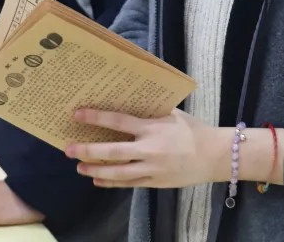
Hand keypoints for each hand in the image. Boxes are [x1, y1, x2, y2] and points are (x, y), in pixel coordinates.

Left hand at [68, 109, 226, 188]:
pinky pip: (129, 184)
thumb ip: (150, 110)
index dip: (96, 118)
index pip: (118, 121)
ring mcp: (152, 168)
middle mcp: (149, 149)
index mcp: (152, 128)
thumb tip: (127, 99)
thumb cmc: (192, 130)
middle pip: (112, 151)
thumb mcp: (171, 114)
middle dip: (88, 150)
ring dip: (95, 170)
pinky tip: (98, 181)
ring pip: (118, 172)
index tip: (77, 115)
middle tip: (68, 149)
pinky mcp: (156, 182)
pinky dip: (112, 183)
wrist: (214, 155)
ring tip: (80, 167)